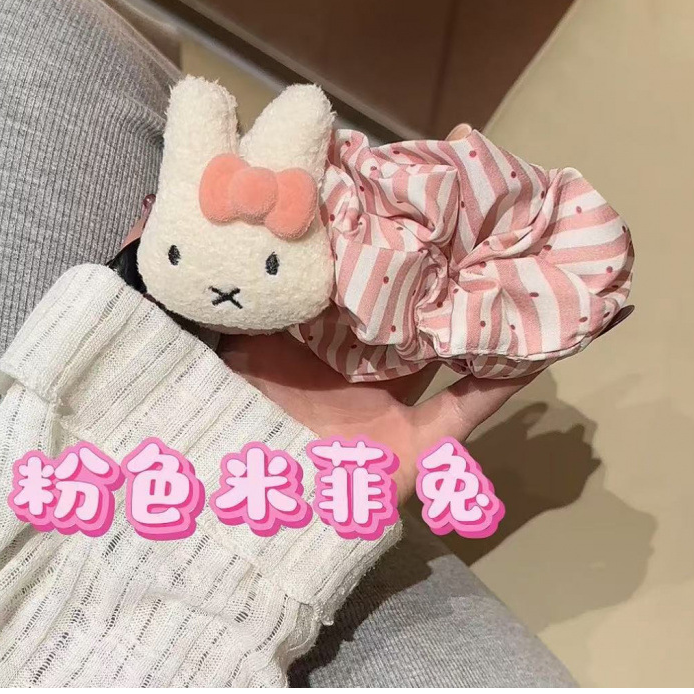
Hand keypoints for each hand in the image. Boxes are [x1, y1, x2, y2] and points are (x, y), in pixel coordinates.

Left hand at [120, 196, 533, 503]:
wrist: (208, 527)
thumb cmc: (191, 422)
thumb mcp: (166, 337)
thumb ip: (158, 275)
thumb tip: (151, 201)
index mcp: (288, 337)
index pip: (332, 268)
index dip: (356, 223)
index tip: (378, 166)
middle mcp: (338, 365)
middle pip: (392, 299)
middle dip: (423, 251)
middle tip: (456, 185)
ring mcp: (378, 405)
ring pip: (437, 343)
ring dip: (471, 301)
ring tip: (510, 241)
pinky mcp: (408, 447)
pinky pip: (467, 409)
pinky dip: (502, 377)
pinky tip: (542, 333)